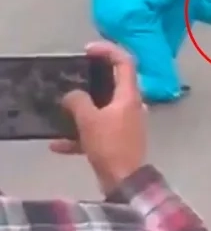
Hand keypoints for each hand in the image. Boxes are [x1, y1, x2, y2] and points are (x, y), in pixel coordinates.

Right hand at [50, 42, 146, 195]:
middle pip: (114, 84)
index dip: (109, 51)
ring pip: (103, 109)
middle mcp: (131, 106)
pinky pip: (98, 132)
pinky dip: (81, 136)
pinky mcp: (119, 141)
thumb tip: (72, 95)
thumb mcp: (90, 120)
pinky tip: (59, 145)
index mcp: (129, 96)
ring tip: (63, 111)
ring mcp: (126, 124)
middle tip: (74, 76)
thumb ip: (78, 102)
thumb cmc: (110, 145)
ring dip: (83, 110)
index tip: (89, 50)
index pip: (125, 63)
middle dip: (93, 80)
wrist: (124, 180)